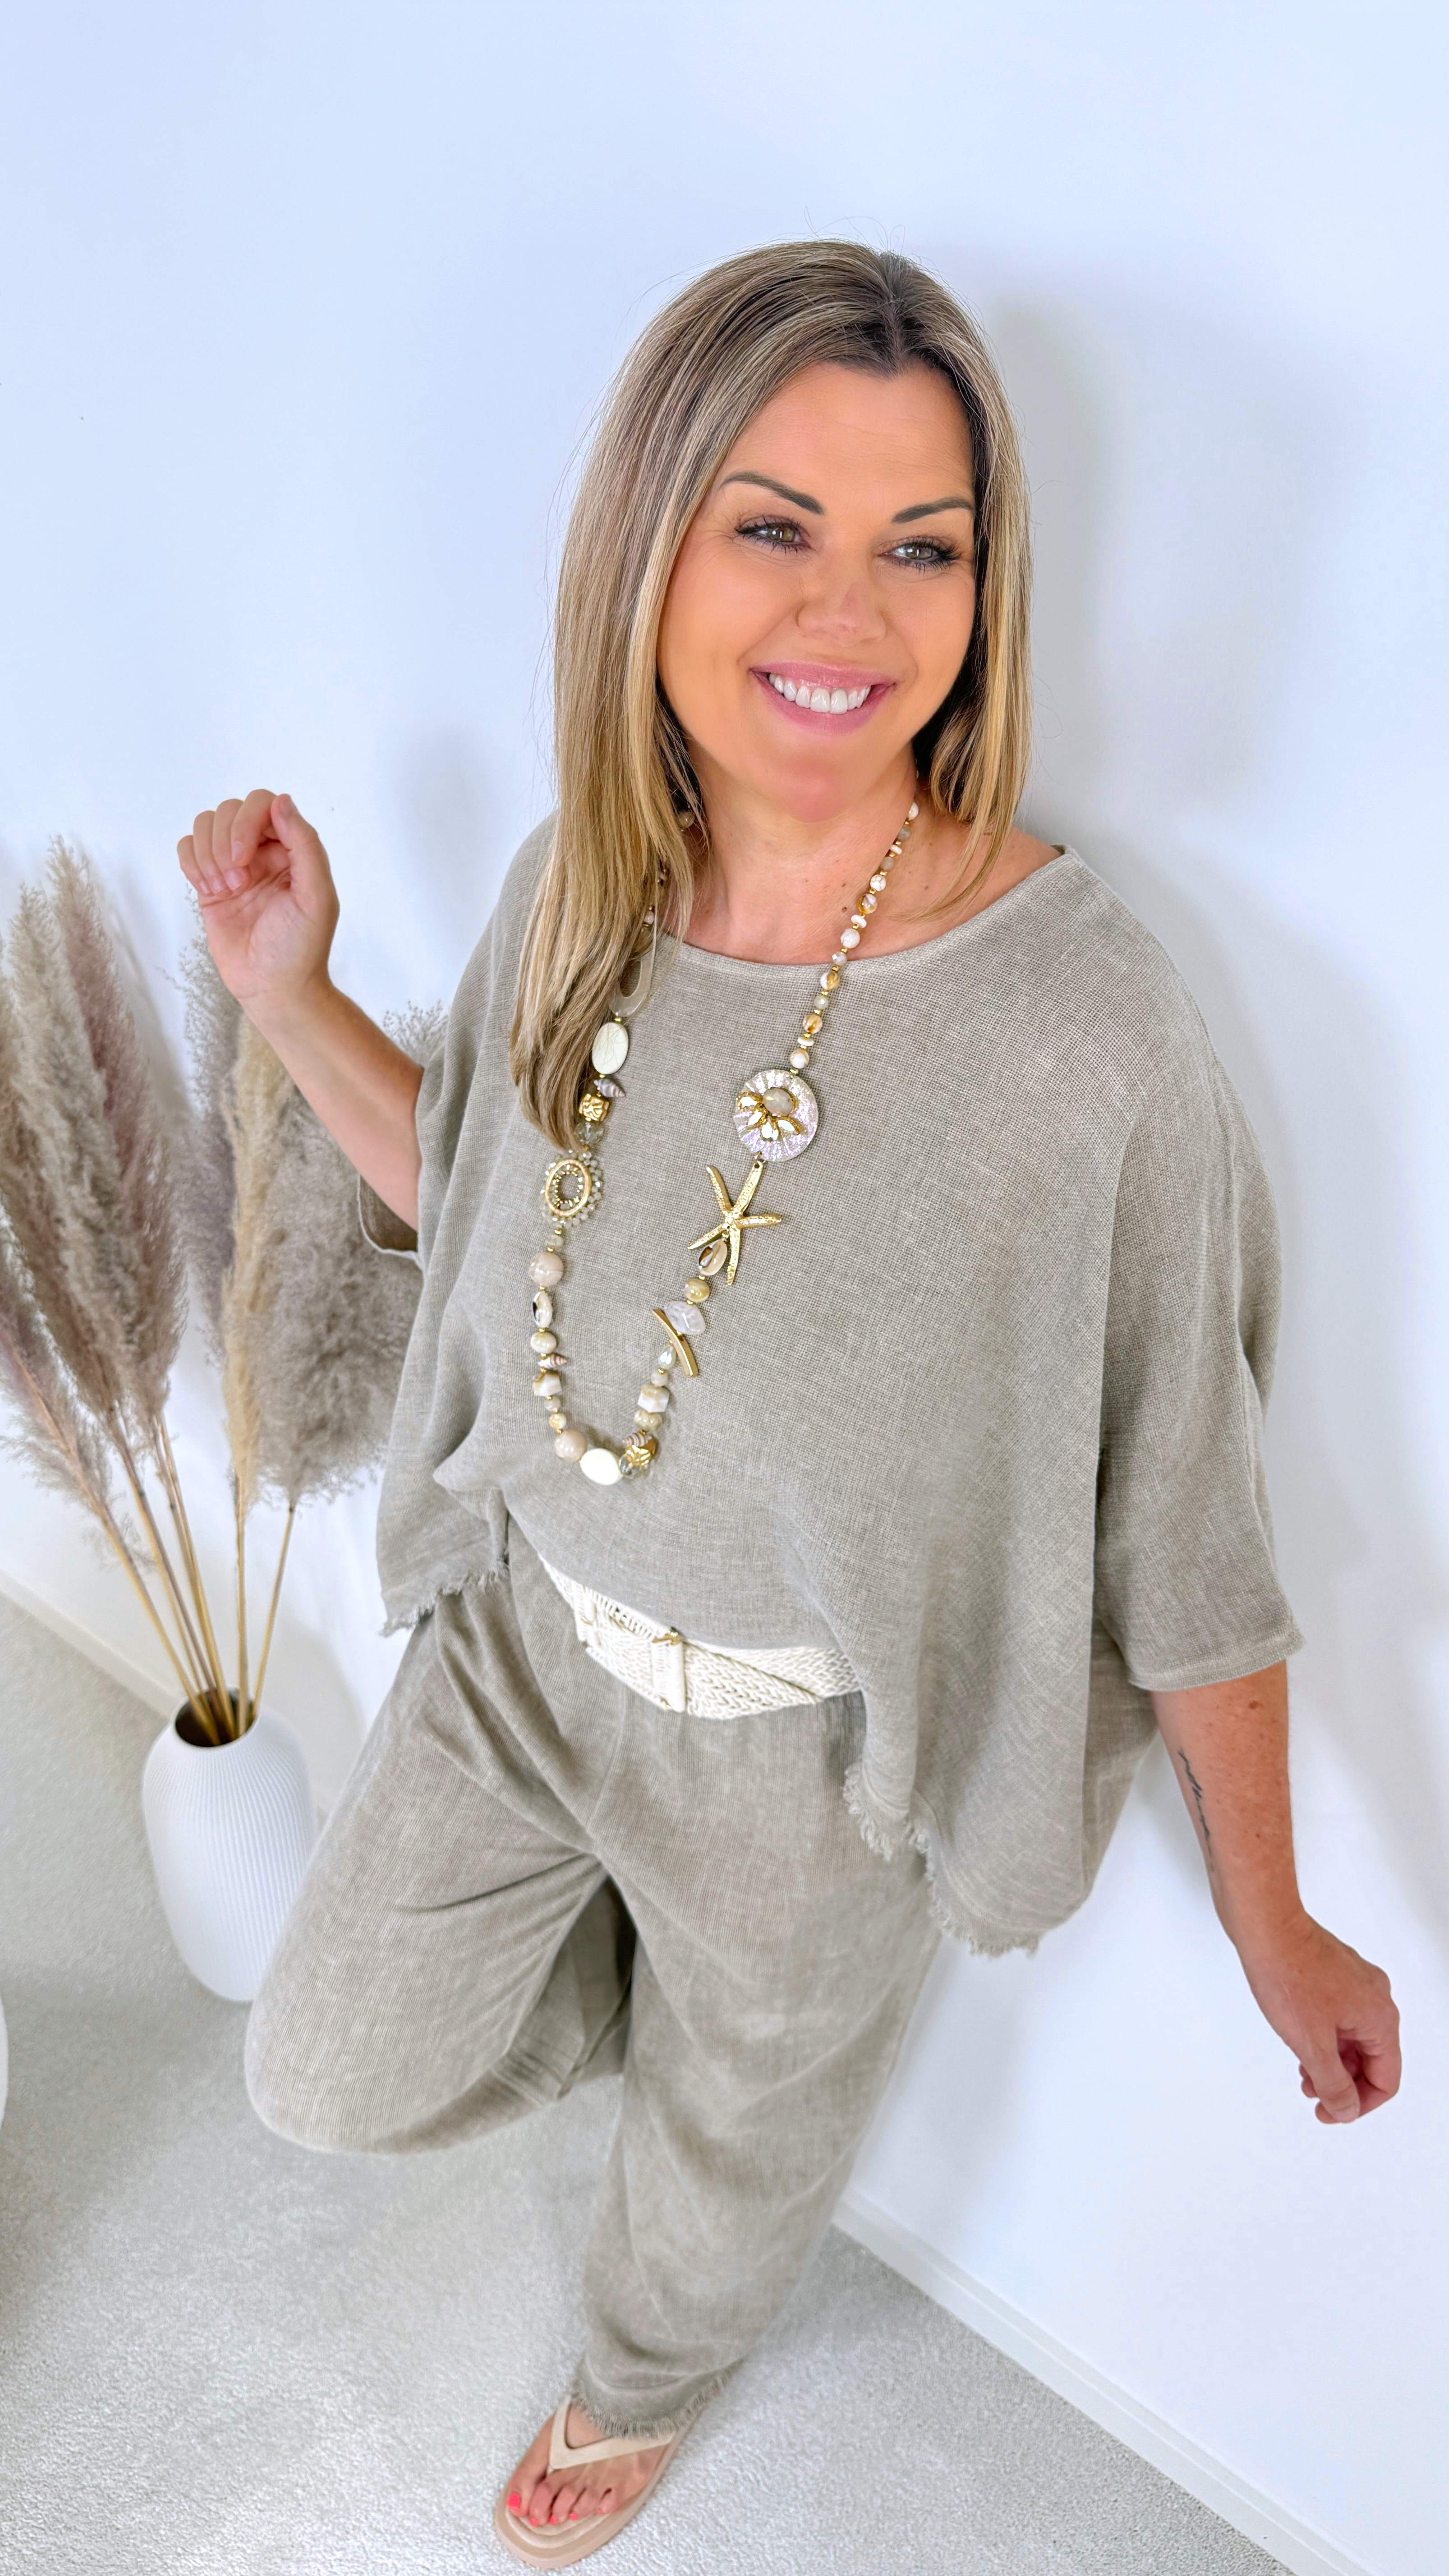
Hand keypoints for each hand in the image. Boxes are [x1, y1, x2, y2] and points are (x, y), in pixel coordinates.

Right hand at [177, 789, 338, 1020]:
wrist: (272, 988)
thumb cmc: (300, 948)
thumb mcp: (316, 897)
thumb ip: (305, 845)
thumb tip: (283, 801)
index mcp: (293, 849)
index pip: (263, 804)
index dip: (247, 822)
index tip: (245, 859)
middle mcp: (263, 851)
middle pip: (230, 810)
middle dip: (225, 842)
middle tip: (237, 882)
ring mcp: (234, 864)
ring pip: (205, 825)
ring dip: (208, 855)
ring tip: (225, 890)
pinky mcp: (210, 882)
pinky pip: (188, 849)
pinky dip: (192, 864)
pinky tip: (210, 891)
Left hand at [1237, 1912, 1400, 2122]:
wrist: (1264, 1924)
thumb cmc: (1287, 1973)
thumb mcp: (1310, 2043)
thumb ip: (1332, 2083)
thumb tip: (1347, 2110)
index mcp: (1380, 2017)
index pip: (1386, 2079)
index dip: (1359, 2104)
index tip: (1330, 2113)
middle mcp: (1375, 1998)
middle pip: (1372, 2059)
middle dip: (1343, 2083)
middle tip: (1313, 2096)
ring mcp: (1355, 1983)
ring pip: (1353, 2038)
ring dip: (1331, 2062)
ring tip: (1303, 2073)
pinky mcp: (1334, 1973)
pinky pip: (1339, 2017)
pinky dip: (1324, 2037)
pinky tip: (1299, 2043)